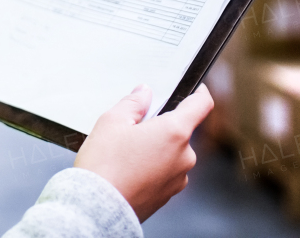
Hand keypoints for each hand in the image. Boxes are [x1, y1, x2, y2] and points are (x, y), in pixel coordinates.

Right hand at [74, 83, 213, 221]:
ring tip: (127, 155)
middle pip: (180, 131)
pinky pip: (165, 172)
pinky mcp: (168, 195)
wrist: (97, 209)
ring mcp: (178, 178)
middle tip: (134, 130)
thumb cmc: (104, 166)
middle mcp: (184, 156)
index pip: (201, 105)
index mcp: (175, 132)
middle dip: (161, 127)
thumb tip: (144, 93)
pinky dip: (152, 168)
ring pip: (172, 153)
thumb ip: (133, 103)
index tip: (195, 90)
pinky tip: (130, 171)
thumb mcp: (112, 121)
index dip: (199, 93)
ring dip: (156, 149)